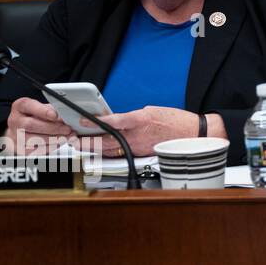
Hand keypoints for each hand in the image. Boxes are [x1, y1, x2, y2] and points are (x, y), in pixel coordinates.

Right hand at [4, 97, 75, 153]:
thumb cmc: (37, 116)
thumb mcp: (44, 108)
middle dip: (52, 127)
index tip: (55, 115)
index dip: (42, 111)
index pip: (27, 105)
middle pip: (31, 125)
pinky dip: (52, 146)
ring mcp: (15, 136)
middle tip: (67, 128)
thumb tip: (66, 114)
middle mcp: (15, 121)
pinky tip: (60, 142)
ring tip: (68, 136)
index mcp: (20, 107)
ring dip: (55, 138)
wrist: (25, 130)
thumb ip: (52, 109)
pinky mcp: (21, 149)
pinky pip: (36, 150)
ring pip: (34, 139)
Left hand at [80, 106, 207, 156]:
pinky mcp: (140, 154)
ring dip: (93, 147)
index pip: (114, 121)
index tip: (82, 121)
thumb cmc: (176, 121)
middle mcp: (137, 136)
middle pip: (106, 140)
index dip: (96, 122)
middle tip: (73, 139)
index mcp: (141, 120)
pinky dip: (107, 151)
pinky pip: (119, 153)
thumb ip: (133, 116)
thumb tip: (119, 119)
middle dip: (87, 140)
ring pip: (110, 149)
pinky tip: (98, 149)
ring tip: (80, 144)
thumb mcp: (152, 110)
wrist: (192, 135)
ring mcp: (138, 147)